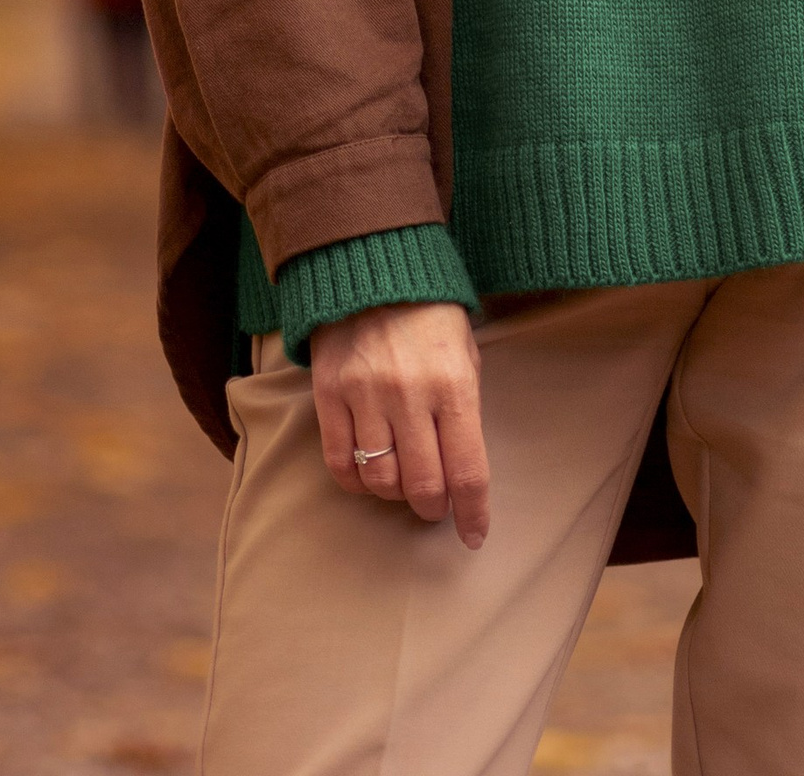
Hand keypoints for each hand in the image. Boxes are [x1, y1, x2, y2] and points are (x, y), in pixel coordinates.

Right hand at [309, 301, 488, 545]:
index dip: (473, 514)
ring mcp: (365, 395)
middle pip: (423, 487)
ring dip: (396, 493)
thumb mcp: (465, 354)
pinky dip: (357, 482)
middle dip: (434, 507)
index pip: (467, 471)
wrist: (372, 267)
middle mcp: (410, 394)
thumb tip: (463, 476)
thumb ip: (464, 412)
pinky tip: (369, 474)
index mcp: (453, 384)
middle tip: (435, 502)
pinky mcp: (329, 394)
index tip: (474, 536)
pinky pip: (341, 464)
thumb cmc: (430, 316)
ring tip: (403, 478)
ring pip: (381, 481)